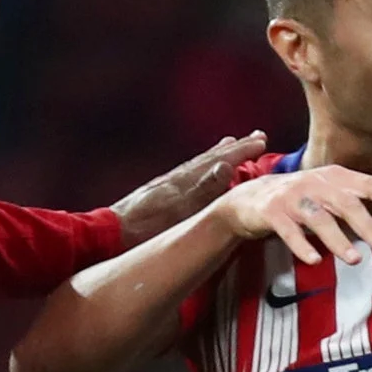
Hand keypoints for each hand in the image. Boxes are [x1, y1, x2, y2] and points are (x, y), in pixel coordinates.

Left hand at [114, 132, 267, 246]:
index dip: (242, 152)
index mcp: (187, 180)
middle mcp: (179, 177)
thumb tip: (225, 166)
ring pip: (200, 164)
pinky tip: (201, 173)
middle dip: (234, 148)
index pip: (221, 160)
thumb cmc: (145, 227)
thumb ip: (203, 189)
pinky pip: (189, 174)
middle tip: (254, 137)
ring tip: (229, 146)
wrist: (110, 233)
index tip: (261, 140)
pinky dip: (203, 168)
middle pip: (211, 158)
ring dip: (218, 155)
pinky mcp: (159, 194)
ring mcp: (168, 184)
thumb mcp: (178, 209)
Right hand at [221, 165, 371, 266]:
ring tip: (355, 259)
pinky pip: (289, 231)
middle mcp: (316, 183)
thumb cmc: (301, 203)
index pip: (369, 184)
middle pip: (347, 203)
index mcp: (336, 177)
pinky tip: (315, 261)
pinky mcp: (273, 212)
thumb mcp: (334, 208)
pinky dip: (303, 246)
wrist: (250, 200)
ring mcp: (293, 197)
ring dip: (338, 239)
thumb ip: (365, 220)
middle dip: (367, 224)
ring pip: (320, 218)